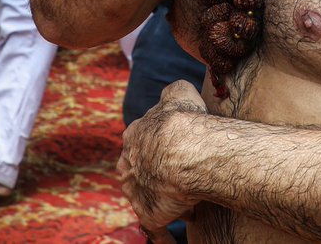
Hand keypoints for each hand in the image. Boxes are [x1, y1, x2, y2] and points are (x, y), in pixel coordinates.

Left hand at [118, 80, 206, 241]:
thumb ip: (172, 92)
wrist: (184, 151)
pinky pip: (157, 227)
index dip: (165, 143)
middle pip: (142, 170)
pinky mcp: (149, 214)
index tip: (181, 146)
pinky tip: (174, 241)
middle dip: (159, 172)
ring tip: (191, 200)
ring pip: (149, 196)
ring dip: (164, 198)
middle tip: (183, 174)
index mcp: (134, 136)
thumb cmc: (185, 119)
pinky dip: (165, 235)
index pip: (144, 140)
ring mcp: (136, 191)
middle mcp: (129, 165)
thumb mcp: (179, 92)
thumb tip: (171, 93)